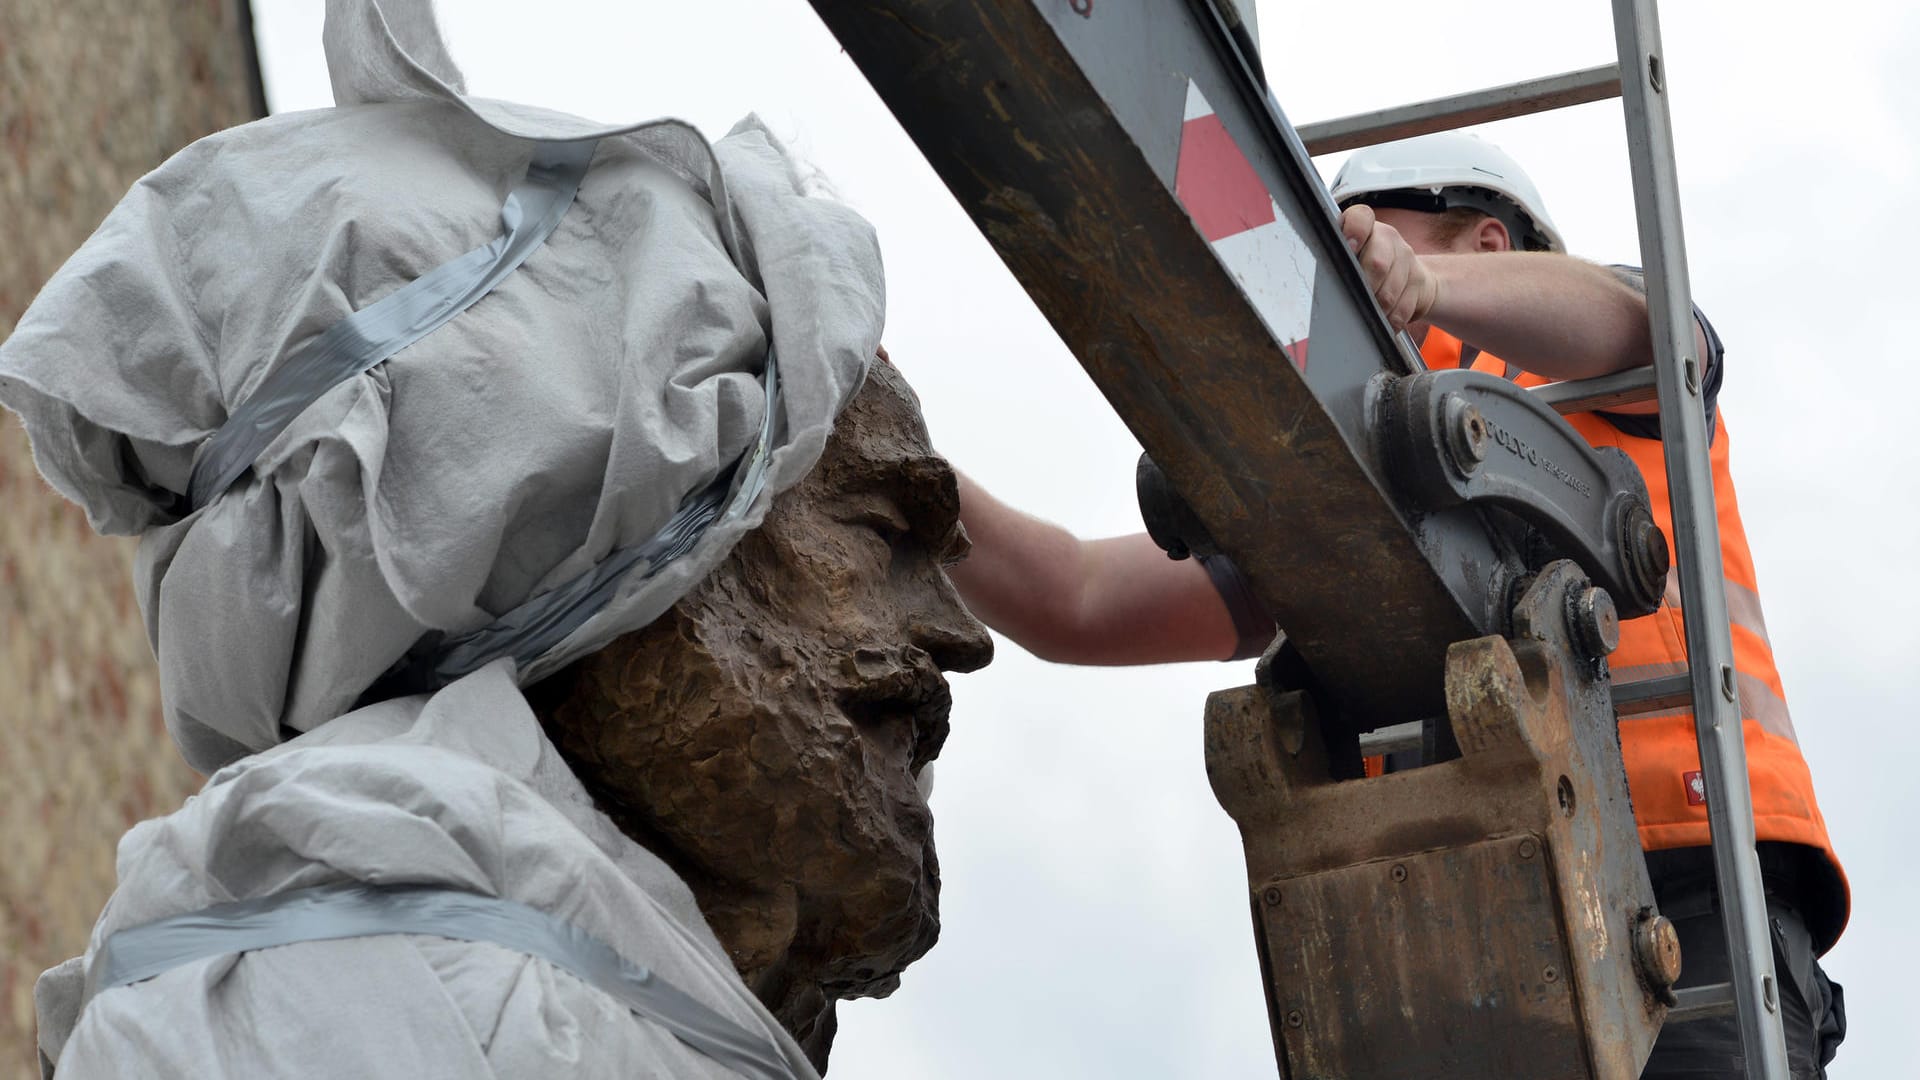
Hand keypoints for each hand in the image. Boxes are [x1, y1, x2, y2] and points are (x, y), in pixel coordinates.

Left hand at [1340, 204, 1439, 330]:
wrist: (1413, 280)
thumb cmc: (1369, 268)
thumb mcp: (1351, 258)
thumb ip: (1337, 258)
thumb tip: (1313, 274)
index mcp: (1367, 229)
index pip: (1361, 217)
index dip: (1355, 231)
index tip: (1349, 248)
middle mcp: (1388, 238)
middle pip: (1377, 263)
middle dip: (1364, 288)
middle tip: (1355, 298)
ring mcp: (1407, 258)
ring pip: (1389, 292)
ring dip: (1376, 309)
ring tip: (1369, 311)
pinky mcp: (1420, 281)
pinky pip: (1402, 308)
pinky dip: (1390, 320)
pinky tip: (1384, 319)